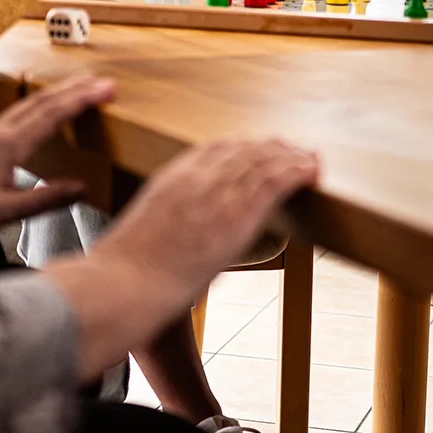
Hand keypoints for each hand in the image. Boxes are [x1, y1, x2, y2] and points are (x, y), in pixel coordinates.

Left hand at [0, 75, 114, 241]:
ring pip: (31, 104)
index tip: (106, 89)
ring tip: (82, 87)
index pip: (51, 115)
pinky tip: (47, 109)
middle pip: (42, 102)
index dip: (81, 100)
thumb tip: (82, 187)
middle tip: (103, 81)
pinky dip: (43, 104)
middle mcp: (0, 132)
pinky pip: (21, 112)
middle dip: (75, 89)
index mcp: (8, 145)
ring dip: (59, 93)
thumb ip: (44, 200)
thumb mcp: (5, 213)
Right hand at [43, 137, 318, 380]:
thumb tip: (176, 248)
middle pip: (238, 151)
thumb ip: (165, 232)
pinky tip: (310, 171)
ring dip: (288, 157)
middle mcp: (191, 179)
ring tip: (308, 159)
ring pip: (261, 161)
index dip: (237, 148)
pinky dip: (296, 171)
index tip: (253, 150)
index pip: (209, 151)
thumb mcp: (143, 239)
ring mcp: (213, 193)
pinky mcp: (235, 214)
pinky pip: (274, 180)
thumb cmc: (124, 274)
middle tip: (290, 150)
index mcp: (166, 179)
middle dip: (267, 148)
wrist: (122, 284)